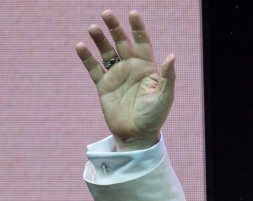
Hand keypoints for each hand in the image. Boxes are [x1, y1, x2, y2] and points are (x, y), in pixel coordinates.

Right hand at [75, 10, 174, 150]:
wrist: (137, 135)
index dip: (138, 28)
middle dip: (115, 28)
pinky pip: (94, 68)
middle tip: (107, 13)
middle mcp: (131, 68)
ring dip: (100, 40)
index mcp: (147, 68)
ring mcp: (116, 75)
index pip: (143, 43)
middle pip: (122, 42)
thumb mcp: (164, 97)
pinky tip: (81, 46)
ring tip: (93, 28)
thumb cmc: (154, 117)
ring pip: (106, 52)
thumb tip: (172, 56)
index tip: (132, 13)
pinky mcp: (103, 86)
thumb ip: (168, 77)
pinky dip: (87, 58)